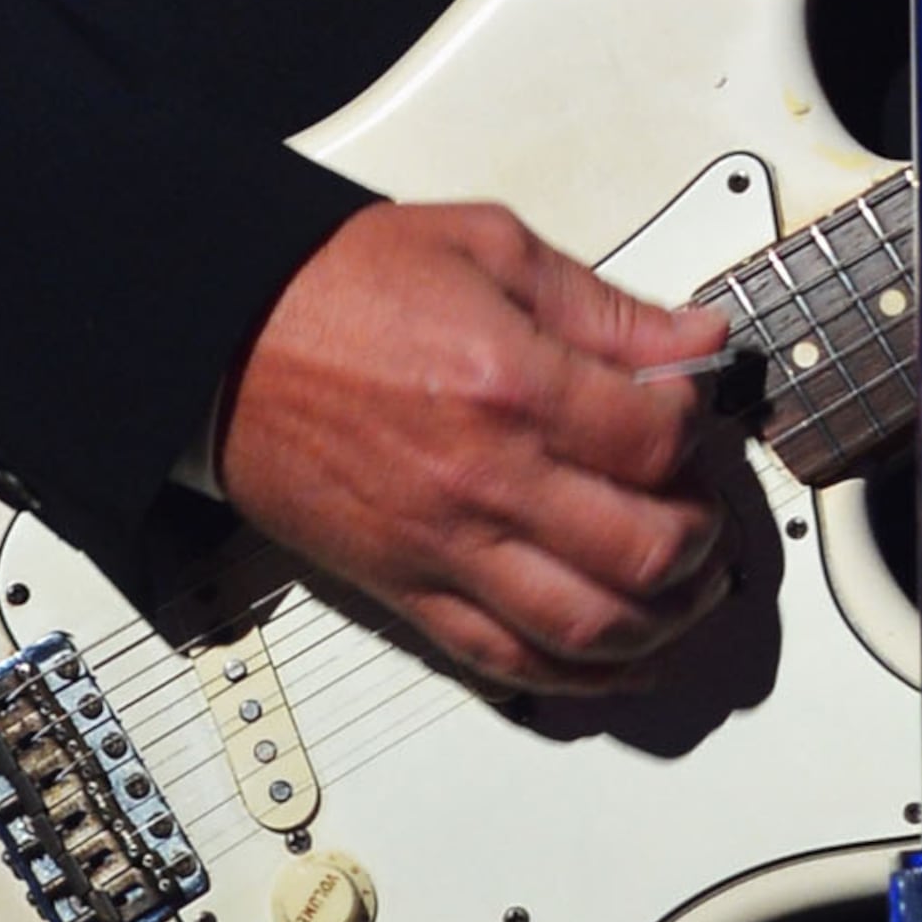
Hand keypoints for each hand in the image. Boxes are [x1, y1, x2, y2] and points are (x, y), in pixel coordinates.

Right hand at [214, 199, 733, 690]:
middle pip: (646, 549)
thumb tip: (692, 338)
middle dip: (702, 533)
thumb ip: (602, 304)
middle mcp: (485, 481)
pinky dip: (585, 675)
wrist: (218, 338)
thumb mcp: (487, 247)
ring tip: (690, 584)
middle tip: (703, 504)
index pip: (658, 440)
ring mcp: (446, 548)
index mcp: (512, 385)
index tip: (689, 407)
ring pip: (591, 626)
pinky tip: (627, 654)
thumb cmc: (335, 287)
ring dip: (667, 618)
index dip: (697, 426)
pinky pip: (511, 662)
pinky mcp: (407, 592)